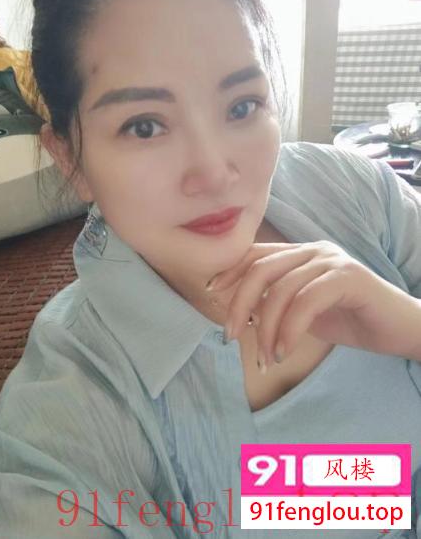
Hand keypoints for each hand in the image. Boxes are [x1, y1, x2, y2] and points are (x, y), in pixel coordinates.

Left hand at [206, 241, 420, 368]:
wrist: (398, 329)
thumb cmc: (349, 320)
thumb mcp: (303, 312)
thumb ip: (276, 305)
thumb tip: (240, 312)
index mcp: (300, 254)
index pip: (256, 254)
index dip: (229, 270)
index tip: (209, 292)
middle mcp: (313, 250)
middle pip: (261, 268)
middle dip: (239, 302)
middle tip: (229, 335)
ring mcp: (332, 261)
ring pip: (282, 287)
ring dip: (267, 326)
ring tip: (265, 357)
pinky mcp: (348, 277)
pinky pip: (306, 301)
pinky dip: (289, 329)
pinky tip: (284, 352)